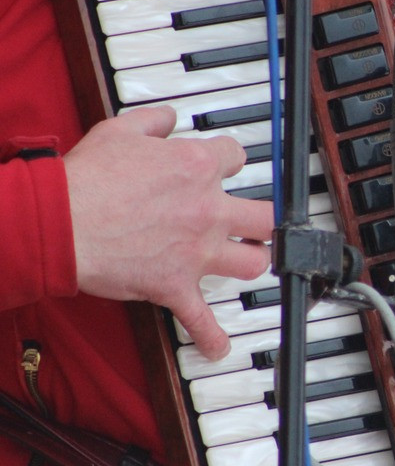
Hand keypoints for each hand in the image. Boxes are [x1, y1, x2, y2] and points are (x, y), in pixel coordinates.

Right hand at [65, 106, 273, 358]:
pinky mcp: (175, 285)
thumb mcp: (120, 130)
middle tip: (255, 222)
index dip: (230, 160)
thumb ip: (155, 121)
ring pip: (252, 263)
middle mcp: (207, 210)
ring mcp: (196, 251)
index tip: (223, 166)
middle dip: (262, 219)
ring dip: (252, 262)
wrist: (60, 222)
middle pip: (263, 216)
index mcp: (197, 168)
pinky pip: (201, 318)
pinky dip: (211, 336)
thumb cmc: (86, 179)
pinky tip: (219, 347)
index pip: (237, 157)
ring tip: (246, 261)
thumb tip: (170, 119)